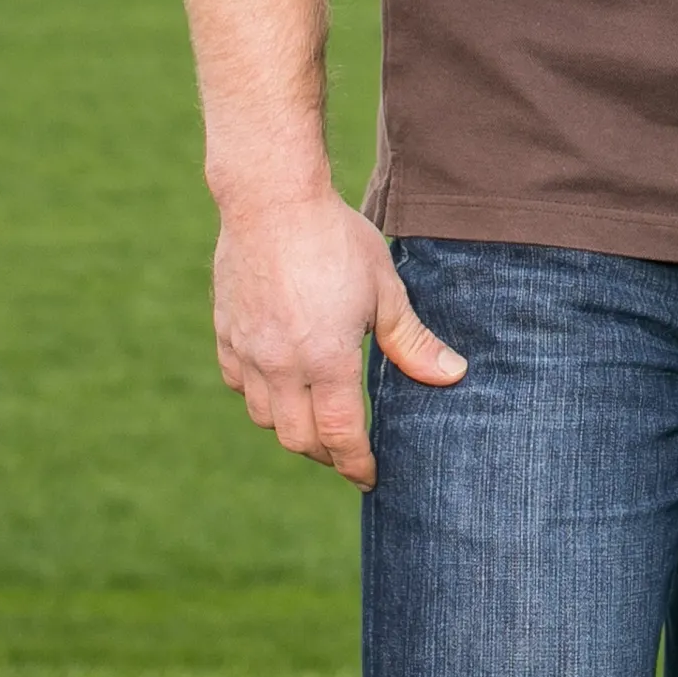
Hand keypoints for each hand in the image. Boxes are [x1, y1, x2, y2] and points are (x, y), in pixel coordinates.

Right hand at [211, 187, 462, 488]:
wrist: (270, 199)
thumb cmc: (336, 239)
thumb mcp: (385, 289)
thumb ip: (412, 342)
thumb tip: (452, 376)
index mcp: (325, 361)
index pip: (339, 436)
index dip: (356, 463)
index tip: (369, 477)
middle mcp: (280, 366)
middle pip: (298, 439)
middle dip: (325, 454)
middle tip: (347, 452)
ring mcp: (247, 351)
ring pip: (264, 417)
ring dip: (291, 427)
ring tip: (316, 419)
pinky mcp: (226, 332)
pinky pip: (238, 383)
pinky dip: (260, 395)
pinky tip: (279, 383)